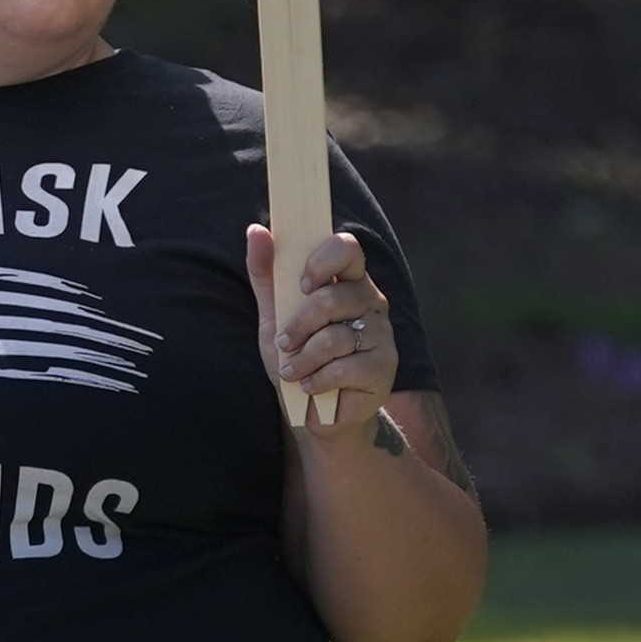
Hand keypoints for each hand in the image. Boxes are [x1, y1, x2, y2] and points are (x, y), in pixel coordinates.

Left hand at [244, 224, 399, 423]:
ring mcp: (381, 333)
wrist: (315, 411)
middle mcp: (370, 301)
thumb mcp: (274, 315)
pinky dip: (318, 380)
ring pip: (335, 337)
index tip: (302, 283)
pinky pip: (345, 367)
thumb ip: (266, 274)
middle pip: (333, 297)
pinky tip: (310, 386)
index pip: (347, 248)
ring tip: (292, 372)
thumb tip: (256, 230)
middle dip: (298, 324)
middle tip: (283, 343)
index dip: (324, 260)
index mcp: (346, 280)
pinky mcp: (385, 366)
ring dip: (303, 358)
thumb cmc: (297, 355)